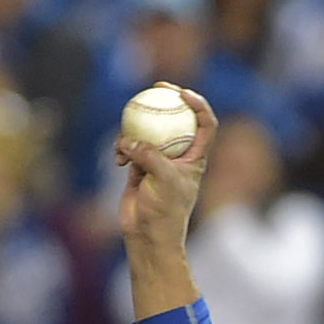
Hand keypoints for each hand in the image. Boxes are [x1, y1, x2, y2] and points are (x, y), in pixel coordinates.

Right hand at [118, 83, 216, 318]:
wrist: (148, 237)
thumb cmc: (164, 212)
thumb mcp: (163, 179)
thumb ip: (149, 154)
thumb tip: (129, 140)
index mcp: (196, 158)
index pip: (206, 124)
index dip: (199, 105)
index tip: (183, 93)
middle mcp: (179, 157)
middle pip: (177, 120)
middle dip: (168, 100)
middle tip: (155, 87)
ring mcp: (159, 161)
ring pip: (149, 131)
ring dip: (135, 130)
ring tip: (126, 141)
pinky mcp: (139, 167)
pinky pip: (130, 147)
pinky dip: (123, 149)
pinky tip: (118, 159)